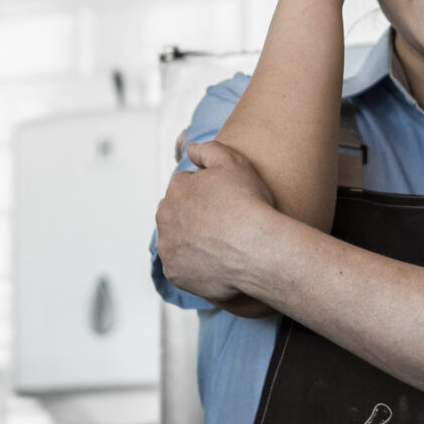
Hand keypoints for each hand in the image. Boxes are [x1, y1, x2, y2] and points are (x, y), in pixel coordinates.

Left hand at [156, 139, 285, 307]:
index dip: (206, 192)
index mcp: (175, 190)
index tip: (224, 202)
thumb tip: (189, 150)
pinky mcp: (175, 274)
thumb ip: (207, 150)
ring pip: (177, 241)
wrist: (259, 250)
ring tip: (221, 245)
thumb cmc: (249, 204)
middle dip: (193, 216)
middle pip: (177, 214)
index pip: (185, 186)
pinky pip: (182, 267)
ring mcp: (168, 248)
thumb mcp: (233, 162)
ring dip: (191, 241)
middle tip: (222, 224)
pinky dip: (195, 266)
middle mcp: (164, 219)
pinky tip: (217, 263)